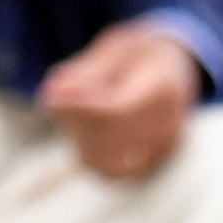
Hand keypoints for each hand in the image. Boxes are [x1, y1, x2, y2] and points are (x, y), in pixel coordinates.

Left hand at [32, 25, 202, 183]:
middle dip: (74, 121)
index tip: (49, 97)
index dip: (76, 108)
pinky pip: (113, 171)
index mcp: (163, 87)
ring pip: (108, 163)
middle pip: (108, 139)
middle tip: (59, 98)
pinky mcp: (154, 163)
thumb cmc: (137, 56)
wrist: (174, 68)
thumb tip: (52, 95)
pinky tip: (84, 131)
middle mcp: (169, 124)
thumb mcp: (111, 51)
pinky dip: (90, 153)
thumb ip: (83, 75)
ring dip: (80, 141)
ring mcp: (164, 148)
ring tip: (74, 114)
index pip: (114, 111)